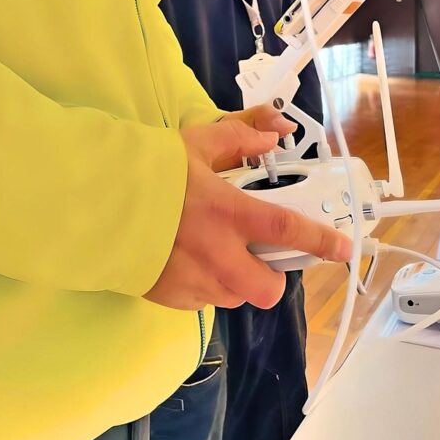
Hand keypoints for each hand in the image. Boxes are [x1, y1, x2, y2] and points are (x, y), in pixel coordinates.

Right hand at [145, 108, 351, 310]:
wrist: (96, 205)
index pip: (287, 231)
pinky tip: (185, 261)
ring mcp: (196, 281)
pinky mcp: (174, 298)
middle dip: (272, 277)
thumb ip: (238, 138)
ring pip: (236, 297)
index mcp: (230, 213)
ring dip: (236, 281)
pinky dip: (205, 285)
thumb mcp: (194, 143)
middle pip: (268, 288)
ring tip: (214, 253)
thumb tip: (272, 138)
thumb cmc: (148, 171)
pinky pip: (204, 301)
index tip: (343, 249)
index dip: (320, 241)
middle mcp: (219, 254)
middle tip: (259, 257)